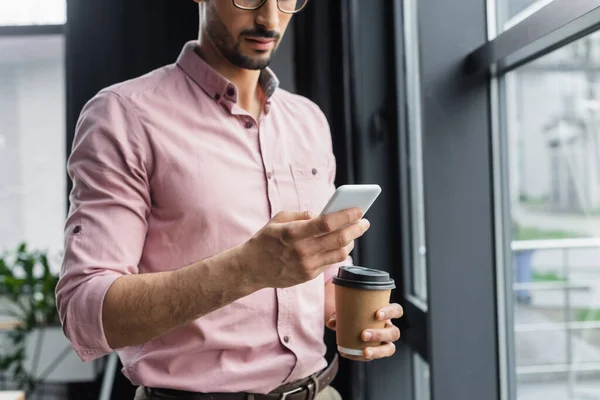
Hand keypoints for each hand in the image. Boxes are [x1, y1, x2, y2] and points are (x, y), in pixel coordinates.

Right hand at [239, 208, 369, 288]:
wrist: (251, 268)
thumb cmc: (265, 240)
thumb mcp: (278, 220)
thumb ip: (301, 215)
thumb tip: (322, 214)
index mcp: (293, 232)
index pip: (326, 223)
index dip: (346, 216)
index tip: (359, 210)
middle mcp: (302, 250)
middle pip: (338, 239)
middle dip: (356, 229)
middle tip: (365, 222)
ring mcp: (306, 265)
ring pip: (339, 254)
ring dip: (350, 242)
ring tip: (354, 234)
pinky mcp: (308, 276)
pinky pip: (330, 263)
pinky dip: (338, 253)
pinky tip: (341, 246)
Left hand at [326, 303, 402, 361]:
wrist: (350, 323)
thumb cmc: (353, 313)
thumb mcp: (347, 310)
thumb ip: (339, 315)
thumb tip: (331, 323)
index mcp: (386, 314)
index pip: (397, 310)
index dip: (391, 312)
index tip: (377, 314)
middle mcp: (389, 328)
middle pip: (394, 333)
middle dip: (380, 334)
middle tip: (364, 334)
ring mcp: (385, 341)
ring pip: (390, 348)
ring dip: (378, 350)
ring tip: (365, 351)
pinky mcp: (377, 351)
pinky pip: (376, 356)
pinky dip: (365, 357)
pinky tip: (355, 355)